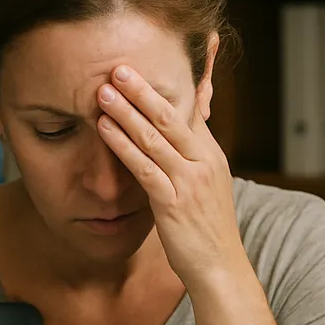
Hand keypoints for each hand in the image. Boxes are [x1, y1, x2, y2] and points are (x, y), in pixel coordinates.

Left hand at [96, 65, 245, 289]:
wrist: (220, 268)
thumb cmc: (208, 230)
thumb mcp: (208, 187)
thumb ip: (193, 158)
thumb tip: (181, 137)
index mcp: (212, 155)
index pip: (195, 108)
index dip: (185, 79)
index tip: (169, 57)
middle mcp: (204, 162)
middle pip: (171, 116)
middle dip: (143, 89)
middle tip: (119, 66)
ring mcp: (189, 181)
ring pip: (154, 137)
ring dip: (126, 111)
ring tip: (103, 90)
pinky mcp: (173, 202)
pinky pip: (144, 167)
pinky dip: (122, 145)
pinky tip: (104, 129)